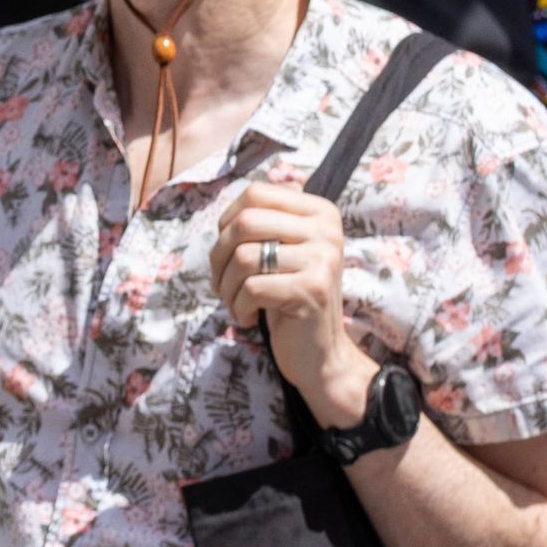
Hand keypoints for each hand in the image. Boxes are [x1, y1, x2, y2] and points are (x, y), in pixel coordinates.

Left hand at [211, 180, 376, 426]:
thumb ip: (264, 221)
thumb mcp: (281, 251)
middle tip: (221, 280)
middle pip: (245, 223)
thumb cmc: (288, 295)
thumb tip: (231, 206)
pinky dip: (238, 306)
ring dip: (226, 285)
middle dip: (219, 254)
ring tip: (234, 300)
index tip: (228, 248)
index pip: (257, 193)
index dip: (228, 219)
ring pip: (244, 257)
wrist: (320, 353)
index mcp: (320, 212)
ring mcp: (323, 260)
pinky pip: (251, 288)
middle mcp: (327, 231)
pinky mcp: (312, 290)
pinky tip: (248, 316)